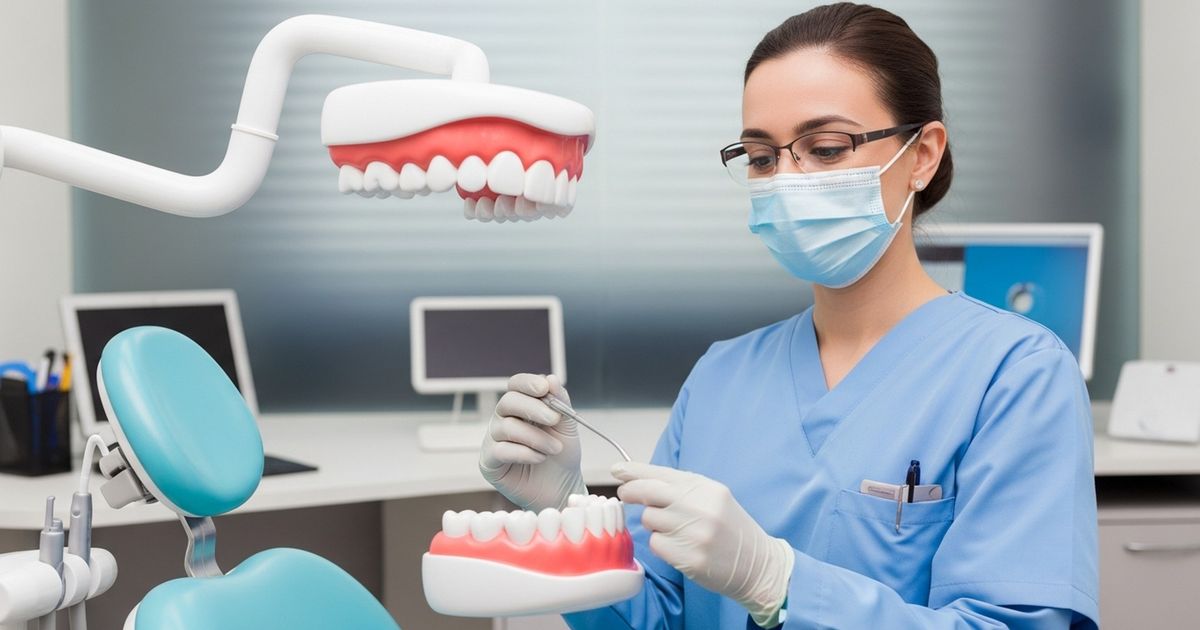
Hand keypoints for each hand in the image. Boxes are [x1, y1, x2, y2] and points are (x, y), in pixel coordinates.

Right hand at [479, 373, 585, 510]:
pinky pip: (500, 450)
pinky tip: (539, 458)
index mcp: (521, 407)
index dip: (527, 383)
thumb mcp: (566, 426)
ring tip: (554, 449)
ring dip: (536, 437)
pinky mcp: (489, 462)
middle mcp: (503, 419)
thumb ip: (559, 402)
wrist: (562, 488)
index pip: (516, 385)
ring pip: (506, 427)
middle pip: (508, 402)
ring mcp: (494, 440)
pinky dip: (524, 453)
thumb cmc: (561, 455)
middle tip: (555, 419)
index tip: (544, 388)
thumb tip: (550, 378)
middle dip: (533, 408)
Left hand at [614, 462, 793, 625]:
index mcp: (704, 488)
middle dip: (631, 492)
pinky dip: (662, 545)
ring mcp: (693, 532)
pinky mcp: (688, 557)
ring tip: (676, 529)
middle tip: (625, 495)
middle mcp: (698, 506)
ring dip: (654, 524)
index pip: (661, 473)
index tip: (616, 470)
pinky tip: (680, 547)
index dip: (634, 471)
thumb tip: (641, 480)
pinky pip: (656, 544)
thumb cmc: (730, 528)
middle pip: (647, 492)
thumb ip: (683, 488)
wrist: (757, 564)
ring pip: (649, 520)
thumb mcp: (713, 497)